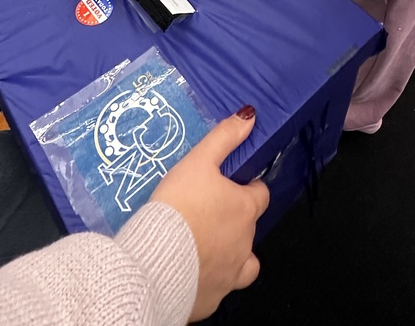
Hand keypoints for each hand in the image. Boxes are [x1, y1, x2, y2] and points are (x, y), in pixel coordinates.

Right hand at [150, 107, 269, 320]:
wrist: (154, 261)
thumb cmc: (177, 208)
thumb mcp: (197, 162)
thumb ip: (224, 138)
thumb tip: (249, 117)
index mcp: (245, 209)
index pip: (260, 194)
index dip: (248, 187)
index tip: (232, 185)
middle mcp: (245, 242)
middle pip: (250, 226)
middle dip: (236, 218)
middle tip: (210, 211)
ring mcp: (232, 272)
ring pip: (244, 260)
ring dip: (233, 251)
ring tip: (208, 242)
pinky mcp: (214, 297)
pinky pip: (222, 285)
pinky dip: (215, 277)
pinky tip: (198, 269)